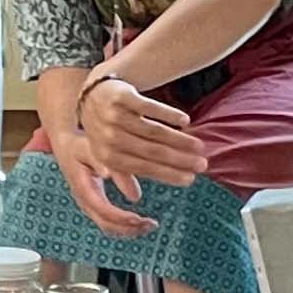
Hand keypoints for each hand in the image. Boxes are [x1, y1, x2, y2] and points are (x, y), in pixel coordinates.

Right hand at [49, 127, 161, 240]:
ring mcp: (88, 205)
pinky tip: (141, 222)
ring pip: (108, 227)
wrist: (65, 145)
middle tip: (152, 224)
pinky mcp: (94, 206)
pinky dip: (125, 226)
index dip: (122, 218)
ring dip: (130, 230)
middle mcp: (84, 201)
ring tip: (151, 225)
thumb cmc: (80, 145)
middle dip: (130, 228)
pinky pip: (109, 223)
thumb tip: (134, 194)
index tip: (140, 219)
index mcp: (82, 188)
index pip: (102, 210)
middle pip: (106, 224)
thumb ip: (115, 169)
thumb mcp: (94, 150)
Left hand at [76, 73, 204, 189]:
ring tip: (199, 146)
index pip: (143, 167)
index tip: (190, 179)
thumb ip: (122, 173)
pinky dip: (169, 114)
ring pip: (155, 131)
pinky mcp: (123, 97)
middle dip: (180, 160)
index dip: (168, 174)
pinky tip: (185, 121)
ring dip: (180, 140)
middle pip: (152, 151)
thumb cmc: (107, 128)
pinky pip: (150, 107)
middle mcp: (110, 137)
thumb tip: (135, 199)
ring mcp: (115, 116)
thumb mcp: (108, 153)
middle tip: (202, 165)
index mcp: (108, 156)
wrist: (91, 94)